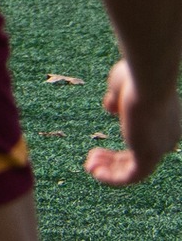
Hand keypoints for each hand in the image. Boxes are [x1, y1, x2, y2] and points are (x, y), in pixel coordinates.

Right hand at [85, 59, 181, 184]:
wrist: (148, 80)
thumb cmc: (135, 77)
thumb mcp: (121, 86)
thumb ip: (117, 99)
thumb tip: (110, 108)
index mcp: (164, 121)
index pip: (142, 141)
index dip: (120, 146)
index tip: (98, 145)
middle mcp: (165, 139)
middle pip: (137, 158)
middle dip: (112, 160)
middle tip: (92, 156)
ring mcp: (158, 148)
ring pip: (134, 169)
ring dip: (109, 170)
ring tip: (89, 165)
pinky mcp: (149, 156)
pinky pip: (130, 176)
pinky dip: (111, 177)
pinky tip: (94, 171)